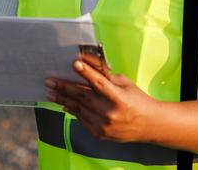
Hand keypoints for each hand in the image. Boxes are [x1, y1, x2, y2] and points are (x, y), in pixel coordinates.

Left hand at [45, 56, 163, 142]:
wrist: (148, 125)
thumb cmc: (137, 99)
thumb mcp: (125, 83)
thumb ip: (106, 76)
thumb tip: (87, 65)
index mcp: (119, 98)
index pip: (100, 83)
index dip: (86, 73)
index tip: (74, 63)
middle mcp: (110, 113)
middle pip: (83, 97)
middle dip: (64, 87)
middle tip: (49, 81)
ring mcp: (103, 125)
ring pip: (78, 109)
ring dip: (63, 100)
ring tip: (50, 92)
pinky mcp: (99, 133)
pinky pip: (81, 119)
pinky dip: (72, 110)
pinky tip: (63, 104)